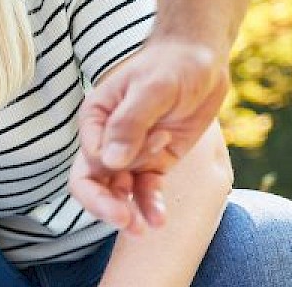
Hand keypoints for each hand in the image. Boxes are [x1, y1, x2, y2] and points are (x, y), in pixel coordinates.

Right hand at [73, 41, 228, 232]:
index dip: (104, 172)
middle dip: (107, 206)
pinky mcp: (155, 163)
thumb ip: (129, 124)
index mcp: (95, 120)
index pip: (88, 158)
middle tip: (127, 223)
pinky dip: (151, 206)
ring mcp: (132, 154)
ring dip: (130, 212)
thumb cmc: (172, 65)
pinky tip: (160, 220)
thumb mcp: (152, 89)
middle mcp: (107, 140)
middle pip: (94, 182)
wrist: (203, 61)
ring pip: (119, 193)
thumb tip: (110, 161)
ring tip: (148, 230)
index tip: (128, 166)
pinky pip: (147, 191)